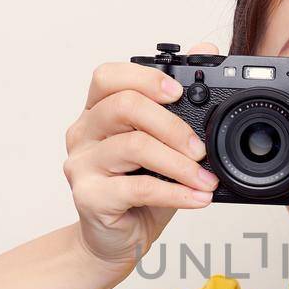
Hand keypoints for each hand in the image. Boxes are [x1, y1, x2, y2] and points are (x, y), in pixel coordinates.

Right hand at [63, 42, 219, 271]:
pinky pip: (136, 188)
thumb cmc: (140, 190)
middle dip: (171, 124)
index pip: (108, 76)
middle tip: (201, 148)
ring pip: (132, 146)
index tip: (180, 92)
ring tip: (206, 178)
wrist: (117, 240)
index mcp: (98, 111)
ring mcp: (82, 164)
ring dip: (179, 163)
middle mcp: (83, 132)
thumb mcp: (165, 145)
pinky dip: (175, 193)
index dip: (144, 78)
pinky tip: (197, 198)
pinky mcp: (88, 196)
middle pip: (122, 106)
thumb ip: (181, 101)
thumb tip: (206, 48)